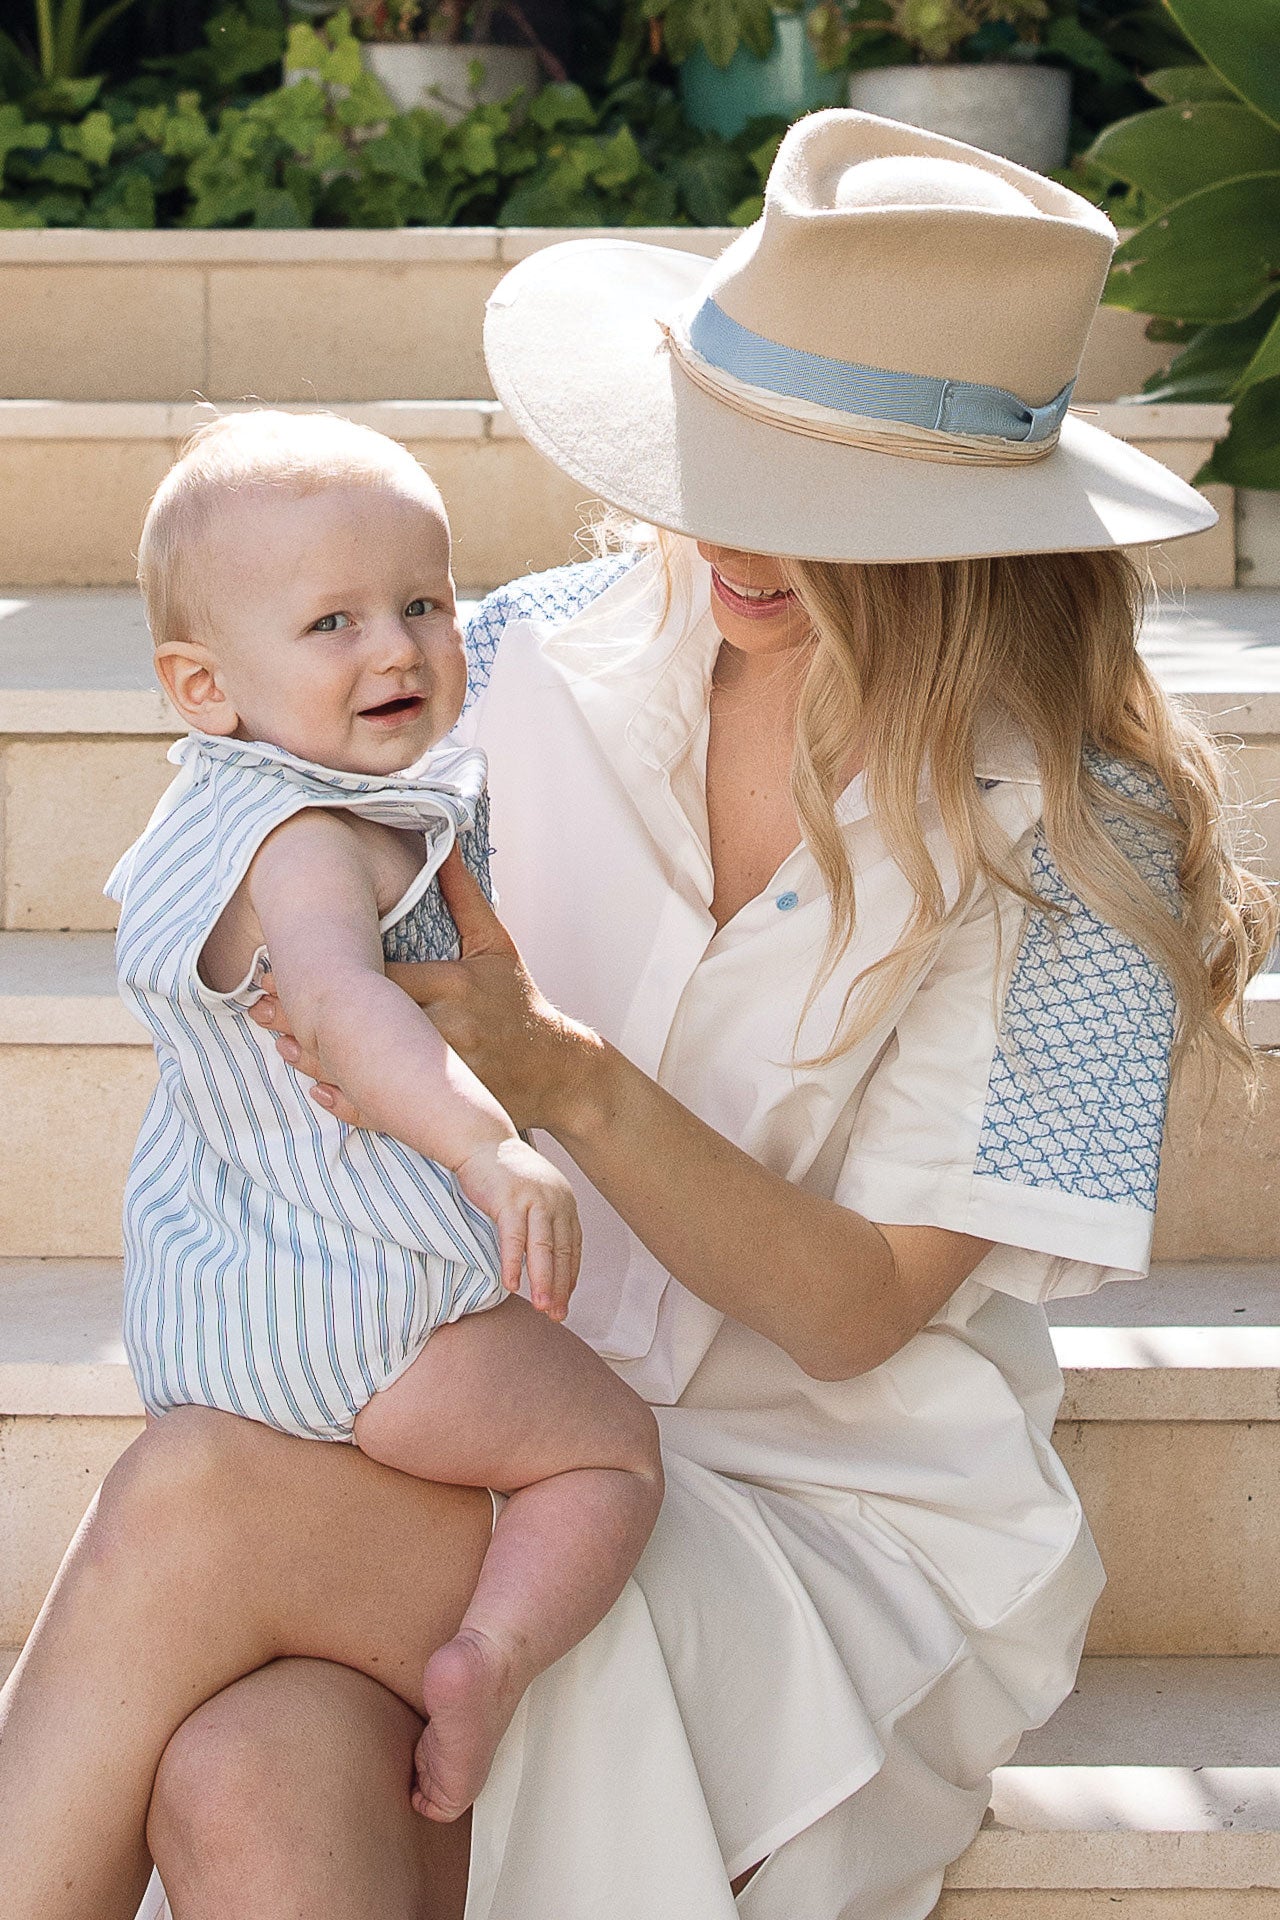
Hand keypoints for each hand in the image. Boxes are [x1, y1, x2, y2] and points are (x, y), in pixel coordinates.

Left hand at [250, 849, 602, 1137]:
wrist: (561, 1073)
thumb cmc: (522, 1003)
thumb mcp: (497, 946)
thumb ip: (464, 897)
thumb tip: (446, 842)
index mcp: (455, 986)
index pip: (384, 979)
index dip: (334, 973)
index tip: (286, 964)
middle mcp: (449, 1031)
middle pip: (368, 1025)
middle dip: (311, 1017)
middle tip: (262, 1006)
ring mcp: (446, 1075)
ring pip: (373, 1070)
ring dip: (320, 1060)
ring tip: (280, 1044)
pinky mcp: (446, 1106)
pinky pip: (391, 1109)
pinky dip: (352, 1104)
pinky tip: (319, 1089)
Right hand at [455, 1137, 580, 1317]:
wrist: (482, 1142)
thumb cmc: (504, 1173)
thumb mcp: (534, 1195)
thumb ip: (544, 1221)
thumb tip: (545, 1257)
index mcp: (565, 1202)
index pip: (573, 1247)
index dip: (569, 1276)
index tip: (564, 1300)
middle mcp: (556, 1201)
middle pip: (561, 1252)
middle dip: (559, 1287)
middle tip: (556, 1314)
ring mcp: (534, 1199)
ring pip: (542, 1249)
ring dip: (542, 1282)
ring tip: (541, 1307)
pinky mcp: (510, 1200)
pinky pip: (514, 1239)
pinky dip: (512, 1264)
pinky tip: (512, 1285)